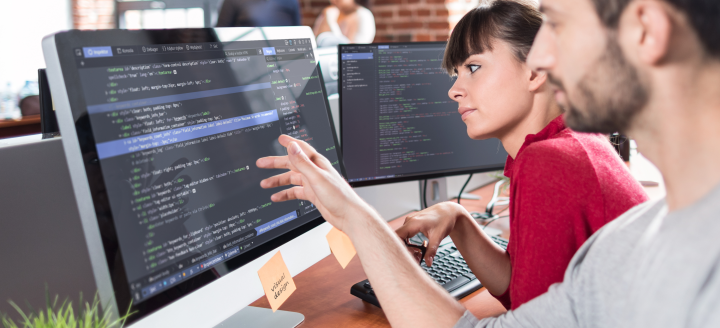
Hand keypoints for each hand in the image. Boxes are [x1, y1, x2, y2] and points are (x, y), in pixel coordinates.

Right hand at [256, 135, 370, 231]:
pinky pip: (295, 192)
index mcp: (317, 163)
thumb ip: (303, 162)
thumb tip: (292, 147)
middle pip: (292, 164)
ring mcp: (313, 183)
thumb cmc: (339, 195)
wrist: (347, 214)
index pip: (301, 149)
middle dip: (276, 163)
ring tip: (265, 184)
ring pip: (292, 179)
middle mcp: (314, 171)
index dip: (290, 143)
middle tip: (262, 163)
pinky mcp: (313, 194)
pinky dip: (285, 194)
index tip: (280, 138)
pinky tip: (277, 197)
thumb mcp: (317, 177)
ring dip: (278, 181)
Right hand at [395, 202, 468, 265]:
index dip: (399, 248)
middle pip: (399, 239)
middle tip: (416, 258)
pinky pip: (406, 234)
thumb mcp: (438, 237)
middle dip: (405, 250)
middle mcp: (409, 221)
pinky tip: (418, 247)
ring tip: (418, 254)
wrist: (448, 212)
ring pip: (402, 237)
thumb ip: (431, 251)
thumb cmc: (444, 220)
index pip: (397, 236)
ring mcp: (410, 221)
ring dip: (408, 247)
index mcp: (413, 223)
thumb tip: (428, 263)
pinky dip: (410, 243)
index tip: (407, 257)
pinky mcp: (412, 223)